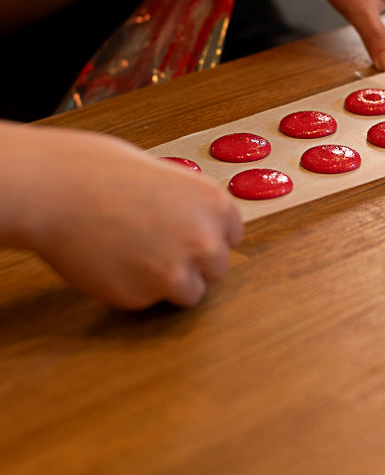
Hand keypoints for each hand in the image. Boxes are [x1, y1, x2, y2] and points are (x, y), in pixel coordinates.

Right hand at [10, 127, 242, 309]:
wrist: (61, 191)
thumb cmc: (106, 172)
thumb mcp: (167, 176)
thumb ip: (190, 207)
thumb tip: (201, 228)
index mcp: (214, 204)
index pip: (233, 236)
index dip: (209, 236)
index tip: (191, 235)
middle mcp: (205, 242)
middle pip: (216, 268)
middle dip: (193, 262)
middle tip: (159, 246)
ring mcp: (175, 274)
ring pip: (189, 293)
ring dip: (169, 282)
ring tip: (136, 255)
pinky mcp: (143, 298)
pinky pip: (149, 301)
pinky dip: (135, 288)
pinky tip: (113, 262)